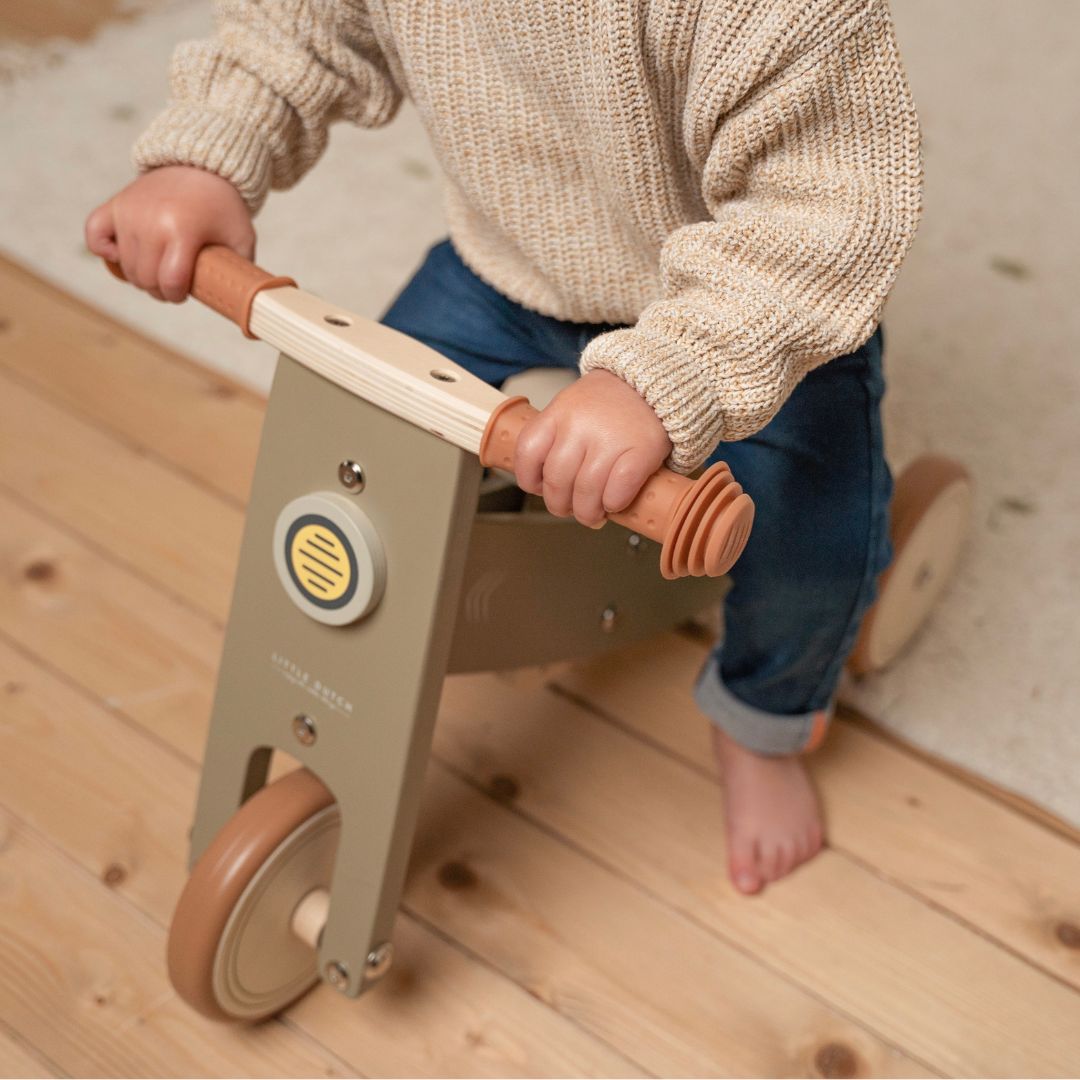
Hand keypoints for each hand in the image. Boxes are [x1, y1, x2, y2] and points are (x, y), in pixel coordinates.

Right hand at [85, 165, 254, 302]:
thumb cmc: (223, 208)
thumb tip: (241, 304)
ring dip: (140, 276)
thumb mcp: (242, 238)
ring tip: (159, 267)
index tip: (185, 291)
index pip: (169, 282)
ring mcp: (130, 212)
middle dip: (160, 290)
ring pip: (125, 266)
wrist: (201, 166)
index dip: (177, 295)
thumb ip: (240, 272)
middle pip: (145, 279)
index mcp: (183, 230)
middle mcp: (151, 220)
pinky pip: (94, 235)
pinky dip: (105, 250)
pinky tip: (122, 254)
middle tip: (174, 282)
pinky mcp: (115, 205)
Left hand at [514, 368, 672, 527]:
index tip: (539, 488)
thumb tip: (544, 484)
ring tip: (593, 514)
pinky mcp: (641, 450)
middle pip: (557, 480)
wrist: (653, 383)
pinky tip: (614, 503)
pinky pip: (618, 490)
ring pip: (586, 491)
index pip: (528, 452)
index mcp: (559, 412)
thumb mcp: (571, 406)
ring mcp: (611, 438)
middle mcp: (580, 425)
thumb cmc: (609, 402)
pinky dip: (613, 503)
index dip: (529, 479)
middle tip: (569, 509)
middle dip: (559, 505)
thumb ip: (555, 438)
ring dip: (587, 513)